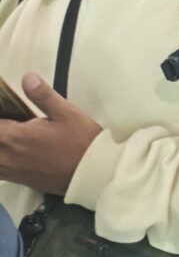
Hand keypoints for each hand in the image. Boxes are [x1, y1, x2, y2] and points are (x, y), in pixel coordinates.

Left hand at [0, 73, 101, 194]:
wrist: (91, 173)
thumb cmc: (80, 141)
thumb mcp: (66, 113)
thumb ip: (42, 96)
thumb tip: (27, 77)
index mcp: (14, 136)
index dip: (0, 113)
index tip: (5, 108)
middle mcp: (6, 155)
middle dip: (0, 129)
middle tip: (9, 121)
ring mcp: (9, 170)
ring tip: (8, 135)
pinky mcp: (16, 179)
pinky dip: (0, 158)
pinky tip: (8, 150)